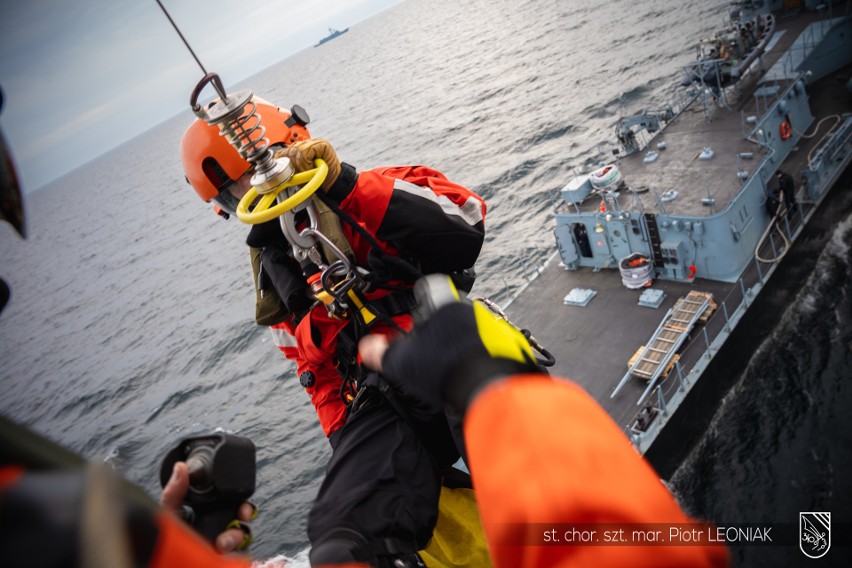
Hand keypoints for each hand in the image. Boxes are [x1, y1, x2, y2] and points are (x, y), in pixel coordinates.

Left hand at [160, 462, 256, 553]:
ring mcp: (223, 545)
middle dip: (245, 517)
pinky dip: (236, 555)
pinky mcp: (225, 560)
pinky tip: (223, 554)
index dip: (242, 504)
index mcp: (211, 512)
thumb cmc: (167, 536)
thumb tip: (180, 467)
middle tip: (240, 518)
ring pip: (243, 538)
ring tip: (223, 544)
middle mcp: (220, 527)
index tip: (241, 507)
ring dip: (237, 537)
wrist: (164, 558)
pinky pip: (239, 555)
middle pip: (242, 519)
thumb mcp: (169, 512)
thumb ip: (174, 492)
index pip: (233, 504)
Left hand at [284, 138, 341, 191]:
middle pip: (289, 151)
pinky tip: (312, 166)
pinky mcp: (322, 144)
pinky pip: (305, 152)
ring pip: (297, 151)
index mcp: (299, 148)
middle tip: (302, 173)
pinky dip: (307, 163)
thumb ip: (289, 164)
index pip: (283, 151)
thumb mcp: (298, 172)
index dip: (285, 162)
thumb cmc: (316, 179)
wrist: (332, 183)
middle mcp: (306, 143)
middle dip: (294, 166)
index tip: (291, 172)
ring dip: (302, 166)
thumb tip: (276, 162)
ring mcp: (314, 142)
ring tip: (309, 170)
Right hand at [359, 275, 541, 415]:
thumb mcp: (400, 363)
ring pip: (472, 326)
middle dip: (442, 325)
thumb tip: (368, 347)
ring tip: (452, 362)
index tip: (418, 313)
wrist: (488, 387)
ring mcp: (492, 326)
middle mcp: (470, 309)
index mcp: (444, 305)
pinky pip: (490, 342)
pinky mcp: (508, 344)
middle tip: (432, 345)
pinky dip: (480, 353)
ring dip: (462, 339)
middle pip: (452, 309)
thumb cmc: (444, 370)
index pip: (430, 289)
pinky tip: (469, 370)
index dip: (421, 300)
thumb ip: (379, 353)